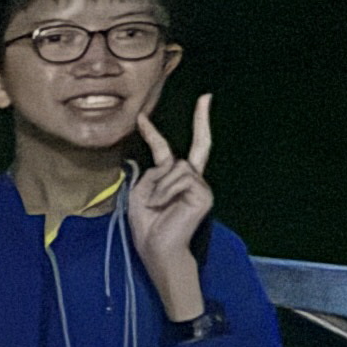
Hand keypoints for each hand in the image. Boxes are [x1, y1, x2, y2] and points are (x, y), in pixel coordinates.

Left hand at [122, 94, 213, 319]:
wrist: (157, 249)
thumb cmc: (147, 225)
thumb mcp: (140, 194)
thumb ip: (152, 174)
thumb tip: (168, 164)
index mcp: (171, 180)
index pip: (167, 151)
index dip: (155, 134)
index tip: (144, 116)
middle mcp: (191, 179)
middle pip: (196, 146)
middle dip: (202, 120)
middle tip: (206, 98)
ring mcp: (200, 186)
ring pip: (177, 167)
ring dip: (159, 186)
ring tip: (155, 205)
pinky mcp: (203, 194)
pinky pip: (181, 179)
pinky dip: (165, 191)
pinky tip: (163, 205)